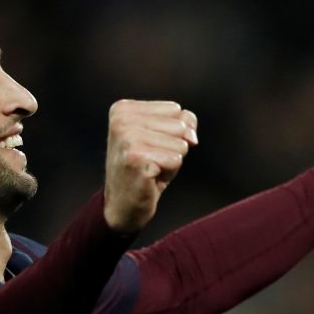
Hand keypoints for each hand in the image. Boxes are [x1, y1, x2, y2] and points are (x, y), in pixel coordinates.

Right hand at [103, 99, 197, 232]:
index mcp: (124, 108)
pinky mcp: (135, 157)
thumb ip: (184, 123)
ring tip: (151, 168)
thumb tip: (191, 135)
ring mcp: (127, 138)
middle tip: (151, 160)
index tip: (150, 146)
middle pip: (180, 126)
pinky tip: (150, 177)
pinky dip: (169, 171)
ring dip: (171, 160)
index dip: (171, 132)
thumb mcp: (166, 138)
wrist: (123, 204)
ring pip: (180, 143)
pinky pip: (176, 159)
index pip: (175, 110)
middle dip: (173, 146)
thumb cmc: (146, 168)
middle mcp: (122, 119)